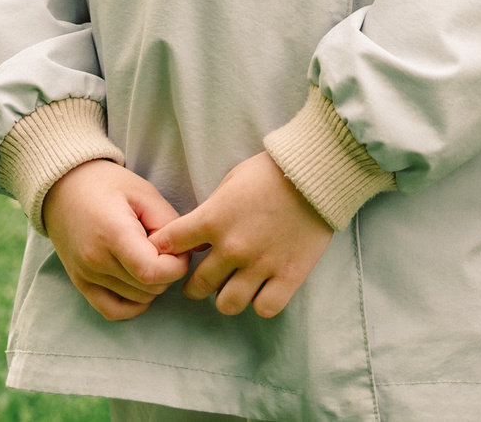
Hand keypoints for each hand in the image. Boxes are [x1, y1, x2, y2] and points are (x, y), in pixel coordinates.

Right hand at [40, 160, 191, 320]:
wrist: (64, 187)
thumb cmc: (108, 184)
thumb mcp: (144, 193)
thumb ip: (168, 223)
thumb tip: (185, 251)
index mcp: (113, 234)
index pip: (153, 272)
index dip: (176, 265)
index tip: (178, 247)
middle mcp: (96, 260)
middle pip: (149, 288)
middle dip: (168, 272)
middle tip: (166, 249)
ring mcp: (86, 275)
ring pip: (137, 300)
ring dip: (153, 284)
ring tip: (150, 257)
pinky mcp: (81, 283)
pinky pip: (112, 311)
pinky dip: (134, 304)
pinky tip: (141, 284)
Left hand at [150, 150, 334, 318]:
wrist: (317, 172)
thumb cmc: (271, 171)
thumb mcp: (230, 181)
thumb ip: (210, 211)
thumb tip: (198, 239)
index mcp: (213, 219)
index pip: (169, 245)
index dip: (164, 251)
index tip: (169, 254)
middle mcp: (232, 247)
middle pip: (196, 286)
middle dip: (195, 285)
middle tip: (205, 278)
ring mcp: (261, 265)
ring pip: (227, 304)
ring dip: (227, 296)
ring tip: (235, 286)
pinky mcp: (289, 275)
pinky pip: (264, 308)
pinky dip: (261, 302)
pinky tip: (264, 288)